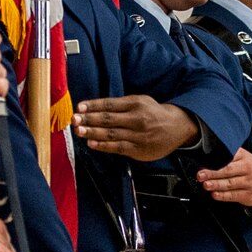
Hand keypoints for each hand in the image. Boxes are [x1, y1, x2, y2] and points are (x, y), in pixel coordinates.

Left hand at [74, 95, 198, 160]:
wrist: (177, 127)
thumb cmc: (154, 113)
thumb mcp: (141, 101)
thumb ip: (121, 105)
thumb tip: (96, 108)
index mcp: (135, 103)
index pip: (110, 104)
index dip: (93, 105)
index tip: (79, 107)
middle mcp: (136, 118)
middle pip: (108, 119)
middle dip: (89, 119)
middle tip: (74, 119)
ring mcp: (137, 135)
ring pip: (111, 134)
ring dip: (93, 132)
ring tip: (79, 131)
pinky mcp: (138, 149)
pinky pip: (118, 147)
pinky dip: (104, 146)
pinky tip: (92, 143)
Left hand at [196, 148, 251, 206]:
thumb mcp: (245, 157)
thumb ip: (231, 155)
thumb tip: (210, 154)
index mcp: (246, 159)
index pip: (229, 160)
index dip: (216, 162)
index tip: (204, 163)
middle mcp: (249, 171)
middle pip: (228, 172)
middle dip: (213, 174)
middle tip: (200, 175)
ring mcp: (250, 184)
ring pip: (230, 185)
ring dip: (216, 185)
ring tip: (206, 185)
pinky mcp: (249, 196)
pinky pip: (234, 196)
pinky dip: (223, 196)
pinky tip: (215, 194)